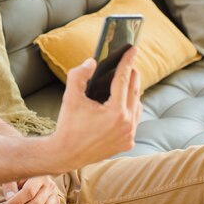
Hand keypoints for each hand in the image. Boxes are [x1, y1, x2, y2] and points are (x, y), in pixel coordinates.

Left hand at [0, 176, 59, 203]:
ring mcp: (54, 193)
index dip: (16, 202)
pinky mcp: (55, 201)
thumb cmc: (18, 175)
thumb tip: (10, 198)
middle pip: (36, 203)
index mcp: (38, 174)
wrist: (29, 173)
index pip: (29, 191)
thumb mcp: (11, 176)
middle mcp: (49, 184)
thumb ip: (9, 186)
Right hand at [54, 46, 141, 167]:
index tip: (133, 49)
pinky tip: (125, 102)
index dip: (127, 61)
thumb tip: (92, 62)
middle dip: (131, 73)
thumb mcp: (70, 97)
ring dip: (133, 91)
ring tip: (126, 81)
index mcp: (115, 111)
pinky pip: (135, 120)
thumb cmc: (68, 125)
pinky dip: (132, 108)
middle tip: (128, 62)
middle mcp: (127, 124)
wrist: (66, 154)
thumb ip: (79, 75)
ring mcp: (129, 135)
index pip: (124, 79)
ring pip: (137, 105)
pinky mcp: (128, 142)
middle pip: (134, 90)